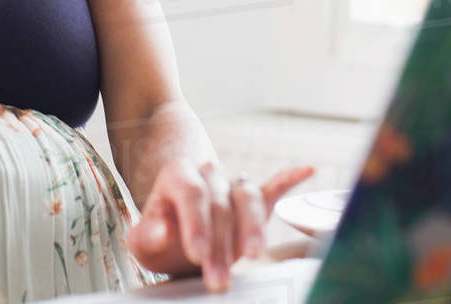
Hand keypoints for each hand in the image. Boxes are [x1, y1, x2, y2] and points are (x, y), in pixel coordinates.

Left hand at [125, 158, 315, 291]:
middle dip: (221, 246)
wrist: (175, 228)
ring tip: (254, 256)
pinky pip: (272, 186)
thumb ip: (148, 234)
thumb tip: (163, 230)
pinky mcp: (253, 197)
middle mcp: (209, 174)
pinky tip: (307, 169)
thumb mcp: (142, 240)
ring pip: (247, 197)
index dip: (196, 223)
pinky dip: (290, 179)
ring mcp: (233, 183)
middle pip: (220, 204)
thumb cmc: (160, 236)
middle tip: (218, 281)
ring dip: (252, 230)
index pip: (191, 193)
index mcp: (178, 175)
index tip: (197, 253)